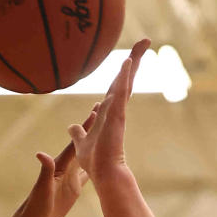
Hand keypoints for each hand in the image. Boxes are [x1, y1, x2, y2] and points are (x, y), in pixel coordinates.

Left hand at [17, 110, 97, 216]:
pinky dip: (96, 167)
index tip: (95, 112)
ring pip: (86, 158)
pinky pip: (87, 175)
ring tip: (106, 133)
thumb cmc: (36, 206)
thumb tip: (40, 154)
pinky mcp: (73, 189)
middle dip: (93, 130)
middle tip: (102, 112)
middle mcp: (66, 168)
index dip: (86, 128)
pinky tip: (103, 163)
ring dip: (96, 146)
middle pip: (83, 146)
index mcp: (60, 165)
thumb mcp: (42, 189)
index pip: (76, 144)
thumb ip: (44, 171)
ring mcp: (70, 178)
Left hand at [67, 38, 148, 180]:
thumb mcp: (80, 143)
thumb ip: (78, 133)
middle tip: (145, 41)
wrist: (103, 174)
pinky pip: (122, 93)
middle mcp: (115, 108)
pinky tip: (129, 61)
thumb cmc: (94, 162)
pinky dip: (125, 77)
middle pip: (125, 78)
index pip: (117, 87)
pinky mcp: (118, 117)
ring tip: (144, 42)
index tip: (131, 58)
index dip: (123, 72)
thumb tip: (71, 127)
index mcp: (108, 112)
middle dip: (135, 58)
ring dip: (134, 60)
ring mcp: (118, 111)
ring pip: (126, 81)